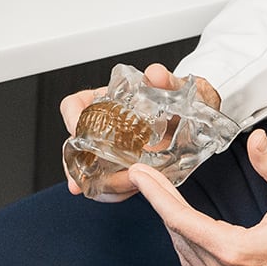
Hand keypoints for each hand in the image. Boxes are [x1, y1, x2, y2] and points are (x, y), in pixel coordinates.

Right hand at [61, 63, 222, 201]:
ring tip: (121, 185)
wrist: (194, 114)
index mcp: (105, 99)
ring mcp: (112, 148)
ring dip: (99, 182)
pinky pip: (110, 180)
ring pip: (90, 168)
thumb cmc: (177, 96)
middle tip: (86, 179)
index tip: (77, 131)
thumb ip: (165, 80)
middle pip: (76, 144)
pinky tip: (126, 190)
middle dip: (79, 165)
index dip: (71, 118)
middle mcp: (104, 125)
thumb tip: (155, 74)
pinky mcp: (125, 166)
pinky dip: (115, 189)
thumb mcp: (173, 86)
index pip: (74, 105)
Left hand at [127, 128, 266, 265]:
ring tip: (161, 195)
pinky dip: (184, 242)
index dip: (156, 195)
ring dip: (171, 223)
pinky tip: (183, 225)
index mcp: (237, 252)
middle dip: (159, 203)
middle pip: (177, 234)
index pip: (181, 220)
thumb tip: (256, 139)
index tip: (139, 175)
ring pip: (183, 252)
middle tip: (145, 177)